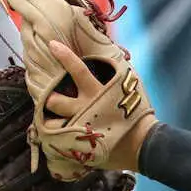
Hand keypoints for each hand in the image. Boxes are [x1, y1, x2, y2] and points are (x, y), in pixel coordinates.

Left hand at [43, 40, 155, 171]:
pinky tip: (54, 135)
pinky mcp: (80, 146)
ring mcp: (80, 128)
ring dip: (48, 118)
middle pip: (57, 101)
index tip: (52, 45)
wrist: (144, 143)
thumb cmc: (138, 110)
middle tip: (47, 94)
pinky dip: (54, 138)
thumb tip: (106, 47)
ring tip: (47, 116)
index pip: (78, 70)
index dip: (65, 56)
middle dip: (48, 96)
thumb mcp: (129, 84)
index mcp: (98, 93)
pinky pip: (59, 142)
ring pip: (53, 123)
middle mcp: (86, 109)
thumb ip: (115, 68)